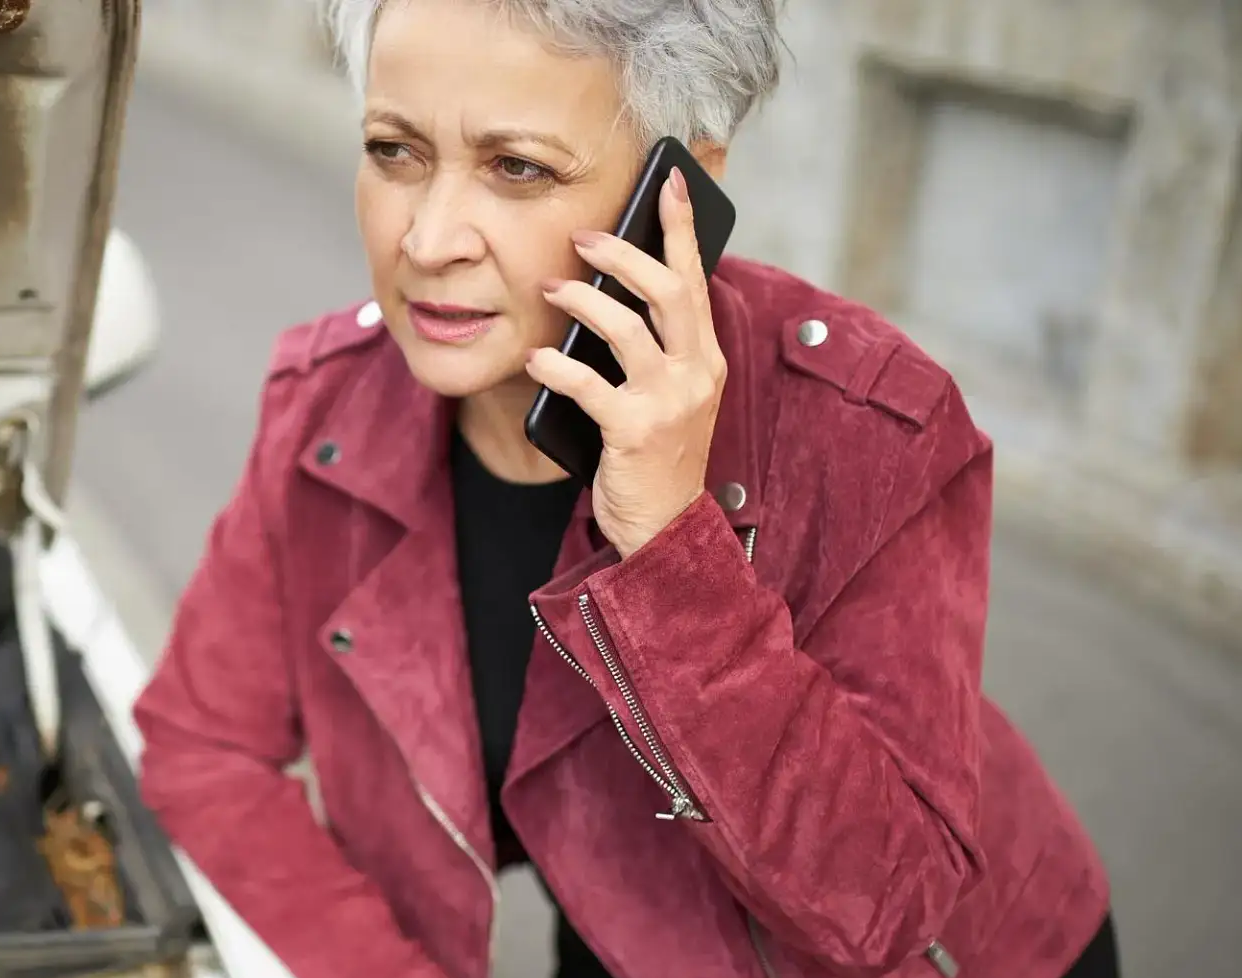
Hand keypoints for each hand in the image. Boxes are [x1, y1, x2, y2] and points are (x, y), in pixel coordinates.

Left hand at [528, 167, 727, 557]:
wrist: (665, 529)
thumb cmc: (655, 457)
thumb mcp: (668, 397)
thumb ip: (655, 350)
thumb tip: (607, 295)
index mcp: (706, 358)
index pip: (696, 280)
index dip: (683, 229)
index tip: (669, 184)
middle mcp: (696, 373)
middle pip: (667, 291)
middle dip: (624, 254)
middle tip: (583, 236)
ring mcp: (669, 403)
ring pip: (627, 330)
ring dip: (583, 302)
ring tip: (550, 288)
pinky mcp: (635, 432)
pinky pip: (589, 385)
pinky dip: (556, 367)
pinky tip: (535, 358)